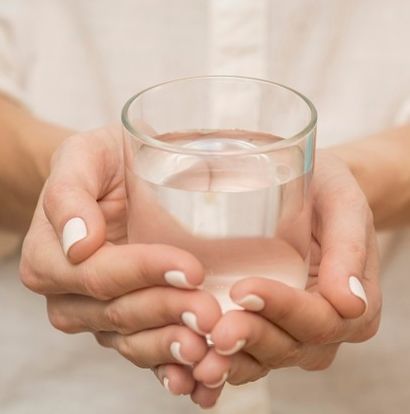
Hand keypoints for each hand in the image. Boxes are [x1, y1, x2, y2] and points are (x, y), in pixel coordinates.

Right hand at [19, 127, 222, 407]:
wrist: (112, 180)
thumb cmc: (100, 164)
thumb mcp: (83, 158)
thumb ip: (70, 194)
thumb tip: (78, 242)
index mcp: (52, 258)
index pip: (100, 275)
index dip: (144, 274)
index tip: (190, 269)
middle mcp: (72, 295)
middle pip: (120, 313)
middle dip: (167, 314)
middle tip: (209, 314)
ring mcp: (100, 315)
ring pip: (134, 341)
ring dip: (171, 349)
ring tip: (208, 350)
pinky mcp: (128, 324)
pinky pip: (146, 353)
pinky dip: (172, 369)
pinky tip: (200, 378)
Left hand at [190, 150, 380, 386]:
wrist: (310, 193)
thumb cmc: (327, 193)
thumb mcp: (343, 206)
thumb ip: (348, 247)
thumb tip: (350, 302)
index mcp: (354, 306)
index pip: (320, 320)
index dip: (283, 310)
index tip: (243, 290)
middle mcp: (324, 328)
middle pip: (290, 346)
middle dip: (252, 338)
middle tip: (216, 330)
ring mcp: (293, 332)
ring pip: (265, 358)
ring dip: (232, 360)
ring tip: (198, 350)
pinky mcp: (266, 327)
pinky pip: (247, 354)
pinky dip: (223, 361)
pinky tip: (194, 359)